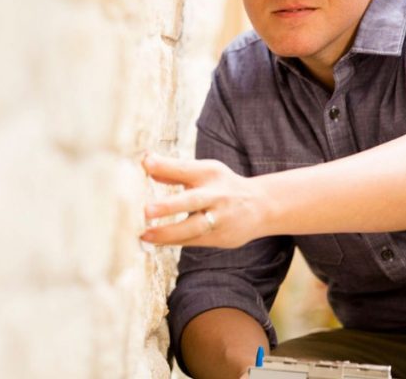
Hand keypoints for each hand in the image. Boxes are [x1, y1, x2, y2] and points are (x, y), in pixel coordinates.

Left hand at [140, 153, 266, 247]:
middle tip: (146, 210)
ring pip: (192, 228)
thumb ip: (175, 171)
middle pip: (192, 201)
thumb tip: (146, 163)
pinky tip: (156, 242)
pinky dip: (173, 242)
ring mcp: (220, 219)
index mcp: (210, 174)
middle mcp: (216, 196)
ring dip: (167, 233)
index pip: (186, 168)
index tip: (145, 163)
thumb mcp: (203, 172)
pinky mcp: (220, 237)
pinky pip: (193, 241)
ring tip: (145, 234)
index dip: (165, 166)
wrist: (260, 207)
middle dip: (169, 206)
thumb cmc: (222, 186)